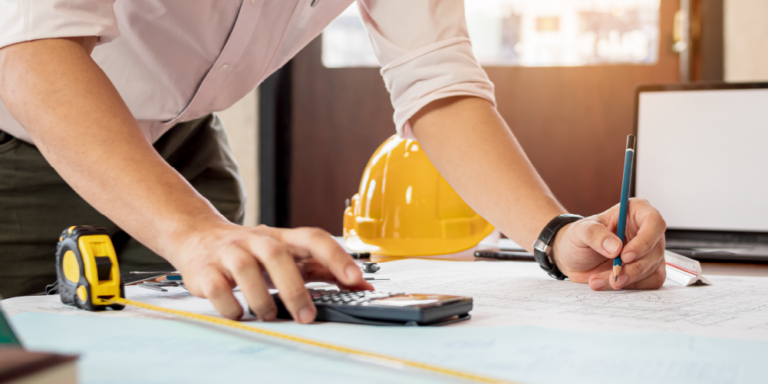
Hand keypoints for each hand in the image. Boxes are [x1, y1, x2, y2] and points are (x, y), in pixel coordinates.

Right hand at [169, 224, 372, 321]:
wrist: (198, 237)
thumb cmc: (253, 251)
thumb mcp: (288, 254)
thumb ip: (324, 269)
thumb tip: (363, 285)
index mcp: (283, 238)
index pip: (313, 238)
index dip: (336, 257)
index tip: (355, 279)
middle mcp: (257, 240)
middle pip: (277, 256)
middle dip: (294, 289)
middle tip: (306, 317)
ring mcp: (229, 253)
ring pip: (246, 270)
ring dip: (261, 298)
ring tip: (269, 315)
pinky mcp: (205, 270)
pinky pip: (218, 287)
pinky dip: (231, 305)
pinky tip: (239, 313)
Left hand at [550, 198, 666, 289]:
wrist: (573, 258)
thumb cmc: (579, 238)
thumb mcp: (580, 231)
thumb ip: (595, 235)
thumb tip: (616, 247)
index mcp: (635, 211)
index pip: (654, 222)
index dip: (644, 240)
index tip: (625, 256)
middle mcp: (646, 230)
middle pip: (654, 250)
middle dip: (633, 268)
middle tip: (614, 276)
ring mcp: (649, 251)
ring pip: (652, 269)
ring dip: (628, 279)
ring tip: (599, 281)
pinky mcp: (648, 270)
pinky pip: (651, 282)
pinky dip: (631, 286)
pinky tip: (609, 284)